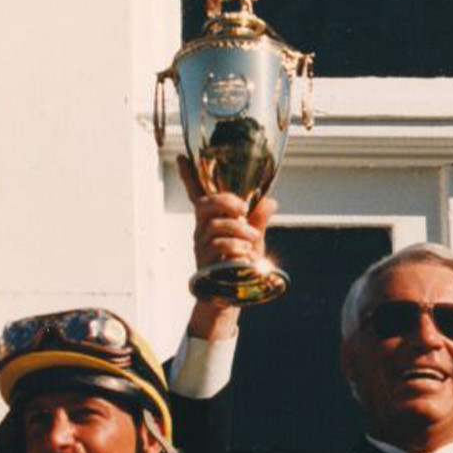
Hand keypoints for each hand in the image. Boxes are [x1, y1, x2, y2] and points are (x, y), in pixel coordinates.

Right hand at [179, 155, 276, 338]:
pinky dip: (236, 246)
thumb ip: (259, 220)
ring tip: (252, 239)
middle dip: (226, 202)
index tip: (181, 156)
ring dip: (238, 229)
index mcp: (213, 220)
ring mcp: (201, 246)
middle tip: (242, 210)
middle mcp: (202, 230)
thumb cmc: (240, 265)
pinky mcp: (205, 262)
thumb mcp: (254, 240)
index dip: (189, 177)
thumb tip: (270, 201)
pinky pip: (219, 245)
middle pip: (206, 205)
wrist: (232, 296)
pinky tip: (245, 253)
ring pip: (216, 225)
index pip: (198, 195)